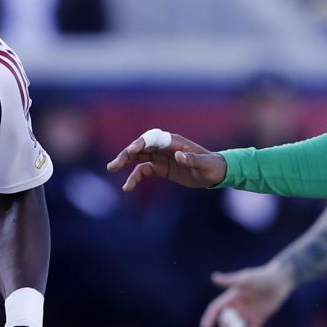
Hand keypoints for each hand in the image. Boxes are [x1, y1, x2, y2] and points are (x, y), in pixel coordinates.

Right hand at [107, 129, 226, 192]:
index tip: (131, 151)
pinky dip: (134, 178)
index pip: (152, 139)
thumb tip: (178, 155)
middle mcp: (164, 147)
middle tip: (114, 164)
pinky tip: (127, 187)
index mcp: (174, 142)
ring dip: (125, 162)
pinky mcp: (160, 168)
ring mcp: (161, 157)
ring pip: (138, 157)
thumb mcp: (204, 164)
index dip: (141, 143)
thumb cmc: (212, 166)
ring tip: (111, 168)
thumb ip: (192, 159)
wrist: (215, 173)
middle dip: (127, 154)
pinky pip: (143, 171)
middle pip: (141, 147)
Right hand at [199, 263, 292, 326]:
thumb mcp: (246, 280)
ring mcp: (247, 313)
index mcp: (231, 297)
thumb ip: (230, 281)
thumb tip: (213, 277)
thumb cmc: (262, 277)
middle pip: (226, 322)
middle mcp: (237, 306)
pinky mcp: (258, 319)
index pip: (216, 309)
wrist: (281, 280)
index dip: (209, 318)